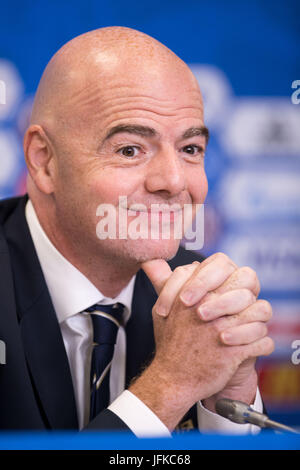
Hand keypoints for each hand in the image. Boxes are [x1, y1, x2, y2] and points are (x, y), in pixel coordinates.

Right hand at [129, 253, 273, 428]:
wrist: (172, 379)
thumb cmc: (170, 343)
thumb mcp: (160, 308)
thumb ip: (164, 282)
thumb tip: (153, 261)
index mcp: (192, 294)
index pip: (222, 266)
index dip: (229, 275)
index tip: (227, 288)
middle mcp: (208, 308)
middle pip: (245, 286)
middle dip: (248, 294)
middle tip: (244, 306)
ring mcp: (223, 330)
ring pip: (260, 311)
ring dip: (258, 319)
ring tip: (252, 325)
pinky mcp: (234, 352)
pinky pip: (262, 341)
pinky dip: (262, 344)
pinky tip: (253, 345)